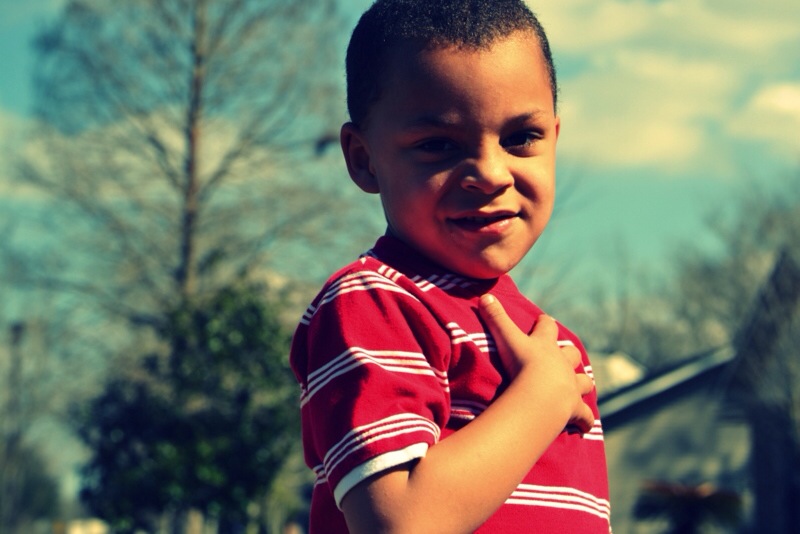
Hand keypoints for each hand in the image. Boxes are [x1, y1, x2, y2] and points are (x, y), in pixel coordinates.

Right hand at [478, 294, 594, 432]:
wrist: (540, 396)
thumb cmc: (522, 365)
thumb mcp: (506, 339)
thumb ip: (495, 318)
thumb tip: (485, 295)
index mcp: (546, 346)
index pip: (547, 328)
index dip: (545, 323)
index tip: (543, 320)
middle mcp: (562, 364)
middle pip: (572, 354)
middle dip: (569, 354)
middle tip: (564, 355)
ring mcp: (571, 386)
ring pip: (584, 381)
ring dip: (582, 383)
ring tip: (579, 387)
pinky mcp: (575, 409)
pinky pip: (585, 416)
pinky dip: (585, 420)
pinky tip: (585, 425)